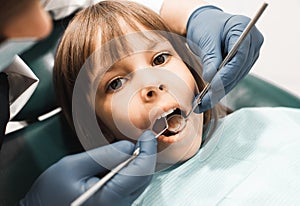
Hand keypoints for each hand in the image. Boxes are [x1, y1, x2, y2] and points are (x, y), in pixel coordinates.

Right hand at [20, 130, 156, 205]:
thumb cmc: (51, 193)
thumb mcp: (72, 166)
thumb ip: (102, 156)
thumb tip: (128, 146)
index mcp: (108, 197)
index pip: (140, 171)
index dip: (147, 150)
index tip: (147, 136)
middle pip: (144, 177)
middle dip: (145, 155)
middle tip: (142, 139)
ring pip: (140, 182)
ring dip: (139, 163)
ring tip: (131, 149)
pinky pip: (131, 187)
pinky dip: (132, 172)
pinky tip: (123, 163)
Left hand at [186, 6, 263, 112]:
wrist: (206, 23)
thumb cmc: (206, 25)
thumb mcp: (206, 38)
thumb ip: (210, 57)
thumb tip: (211, 78)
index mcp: (245, 30)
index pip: (239, 58)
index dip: (226, 75)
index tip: (212, 87)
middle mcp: (252, 43)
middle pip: (238, 71)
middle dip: (220, 87)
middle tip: (203, 101)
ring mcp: (250, 55)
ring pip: (235, 78)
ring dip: (219, 92)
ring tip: (202, 104)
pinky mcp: (243, 64)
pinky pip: (232, 78)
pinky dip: (220, 88)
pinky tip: (208, 98)